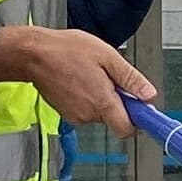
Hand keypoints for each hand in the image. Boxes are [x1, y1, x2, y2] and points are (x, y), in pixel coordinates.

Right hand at [0, 23, 155, 135]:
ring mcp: (75, 116)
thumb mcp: (107, 56)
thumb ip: (130, 78)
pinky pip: (86, 109)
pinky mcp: (66, 113)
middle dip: (118, 100)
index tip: (143, 109)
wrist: (32, 54)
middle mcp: (88, 115)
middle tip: (109, 76)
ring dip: (101, 97)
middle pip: (115, 118)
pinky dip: (87, 97)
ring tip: (89, 74)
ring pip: (100, 112)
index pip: (127, 129)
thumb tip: (149, 94)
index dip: (138, 120)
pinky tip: (79, 78)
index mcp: (102, 102)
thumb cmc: (66, 51)